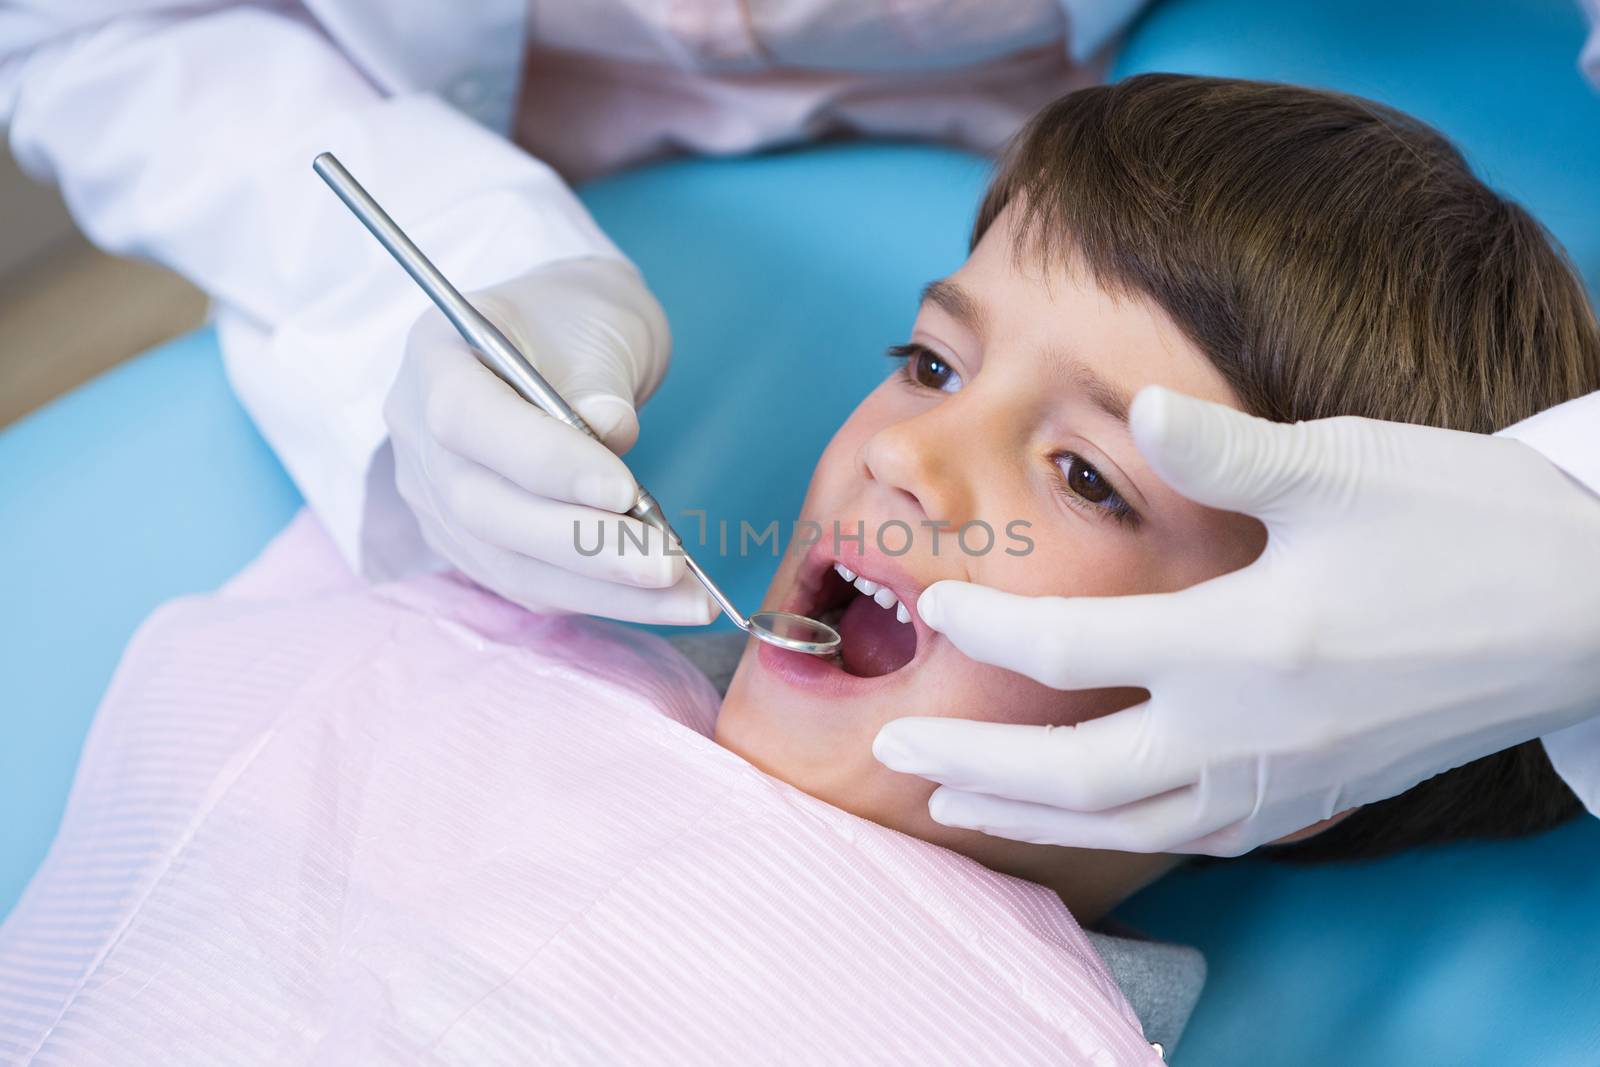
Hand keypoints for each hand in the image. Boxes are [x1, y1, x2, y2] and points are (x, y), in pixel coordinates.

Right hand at [385, 257, 713, 623]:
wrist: (565, 340)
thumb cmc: (580, 319)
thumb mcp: (600, 323)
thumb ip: (599, 379)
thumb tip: (610, 431)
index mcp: (435, 357)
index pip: (468, 420)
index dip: (542, 462)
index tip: (622, 489)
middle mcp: (416, 433)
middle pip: (483, 508)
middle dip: (582, 544)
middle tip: (667, 563)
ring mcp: (436, 497)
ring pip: (508, 562)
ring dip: (602, 588)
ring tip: (686, 597)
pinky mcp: (469, 544)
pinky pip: (527, 583)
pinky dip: (596, 595)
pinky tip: (658, 598)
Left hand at [874, 386, 1599, 855]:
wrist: (1591, 607)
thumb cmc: (1466, 523)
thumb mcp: (1346, 465)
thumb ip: (1225, 452)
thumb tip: (1136, 408)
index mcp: (1246, 644)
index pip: (1073, 652)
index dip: (987, 630)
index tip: (930, 603)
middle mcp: (1254, 733)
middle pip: (1078, 777)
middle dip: (975, 768)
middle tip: (892, 758)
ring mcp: (1287, 781)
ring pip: (1129, 828)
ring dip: (1032, 820)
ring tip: (957, 808)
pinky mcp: (1319, 799)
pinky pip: (1195, 838)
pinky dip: (1123, 836)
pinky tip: (1091, 821)